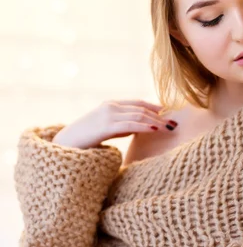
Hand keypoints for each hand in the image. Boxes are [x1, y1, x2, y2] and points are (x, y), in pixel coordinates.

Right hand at [52, 99, 177, 148]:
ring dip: (156, 121)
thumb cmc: (84, 139)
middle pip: (141, 109)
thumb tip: (138, 128)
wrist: (63, 144)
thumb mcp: (105, 128)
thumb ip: (121, 126)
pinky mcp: (106, 126)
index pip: (137, 103)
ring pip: (138, 116)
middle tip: (174, 123)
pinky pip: (130, 125)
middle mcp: (111, 106)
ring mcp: (108, 115)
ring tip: (169, 127)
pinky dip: (145, 126)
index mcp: (110, 104)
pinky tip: (156, 130)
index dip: (154, 107)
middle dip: (159, 116)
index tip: (168, 113)